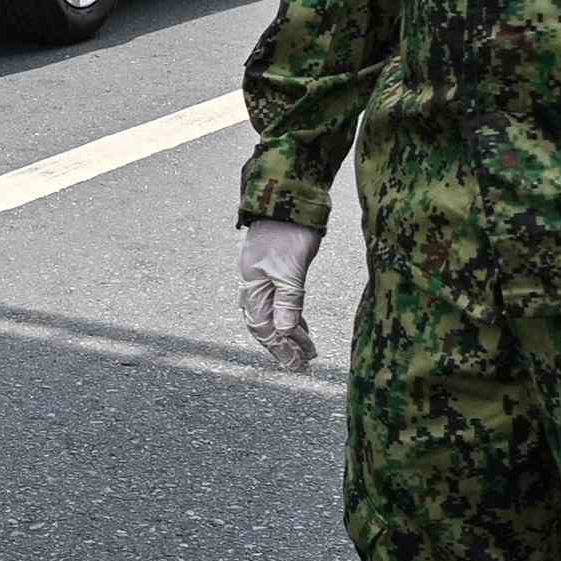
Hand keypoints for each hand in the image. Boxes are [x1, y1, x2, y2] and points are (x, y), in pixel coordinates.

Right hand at [237, 218, 322, 369]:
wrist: (289, 197)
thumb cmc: (290, 231)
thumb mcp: (292, 269)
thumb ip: (288, 301)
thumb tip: (284, 332)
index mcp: (253, 285)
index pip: (263, 326)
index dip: (279, 347)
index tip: (295, 364)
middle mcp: (255, 284)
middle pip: (265, 324)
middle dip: (283, 345)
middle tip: (301, 363)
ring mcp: (264, 277)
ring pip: (274, 313)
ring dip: (289, 333)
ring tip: (307, 350)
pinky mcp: (277, 270)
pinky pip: (281, 301)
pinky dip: (291, 315)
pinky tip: (301, 326)